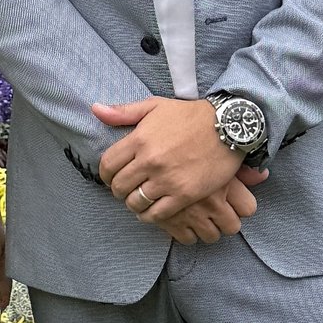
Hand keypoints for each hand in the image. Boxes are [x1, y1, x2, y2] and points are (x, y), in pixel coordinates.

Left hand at [93, 99, 266, 240]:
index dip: (106, 175)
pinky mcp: (185, 194)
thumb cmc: (190, 115)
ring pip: (136, 202)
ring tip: (140, 200)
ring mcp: (167, 179)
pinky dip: (150, 216)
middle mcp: (150, 161)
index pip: (107, 165)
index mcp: (139, 139)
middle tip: (127, 190)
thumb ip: (123, 112)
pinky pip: (157, 214)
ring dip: (134, 204)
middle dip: (119, 191)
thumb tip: (95, 109)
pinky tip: (152, 211)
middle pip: (119, 187)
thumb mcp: (155, 106)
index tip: (112, 177)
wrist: (227, 126)